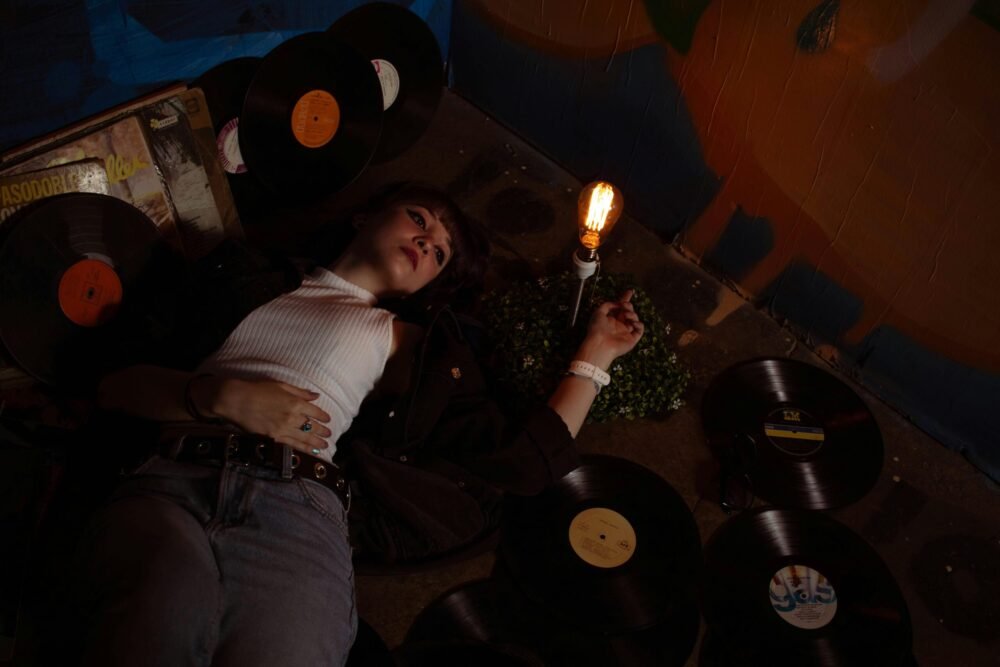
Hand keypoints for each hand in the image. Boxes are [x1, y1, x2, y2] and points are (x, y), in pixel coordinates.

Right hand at [197, 377, 333, 453]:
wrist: (236, 400)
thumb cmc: (257, 389)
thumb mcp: (280, 385)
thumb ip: (300, 392)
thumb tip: (316, 396)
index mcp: (295, 402)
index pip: (315, 411)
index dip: (323, 416)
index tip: (328, 420)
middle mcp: (292, 417)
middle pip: (312, 427)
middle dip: (322, 431)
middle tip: (329, 435)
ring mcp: (282, 429)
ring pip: (304, 438)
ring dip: (316, 443)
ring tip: (325, 446)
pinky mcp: (273, 438)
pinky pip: (291, 446)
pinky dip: (302, 450)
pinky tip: (310, 452)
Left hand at [576, 289, 644, 368]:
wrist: (600, 344)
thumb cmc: (596, 329)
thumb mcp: (598, 312)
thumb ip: (607, 304)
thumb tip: (617, 302)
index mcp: (610, 319)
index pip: (620, 308)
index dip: (625, 299)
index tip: (630, 291)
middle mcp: (619, 326)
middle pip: (628, 311)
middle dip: (628, 305)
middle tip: (624, 304)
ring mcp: (626, 332)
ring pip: (634, 319)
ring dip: (632, 314)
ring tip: (626, 314)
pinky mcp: (631, 339)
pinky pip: (639, 330)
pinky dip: (638, 324)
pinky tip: (632, 322)